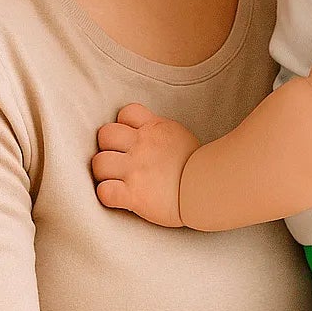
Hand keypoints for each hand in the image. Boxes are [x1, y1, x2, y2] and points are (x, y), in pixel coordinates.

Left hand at [92, 103, 201, 228]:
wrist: (212, 191)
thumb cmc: (198, 167)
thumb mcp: (179, 136)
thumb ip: (158, 131)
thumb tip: (144, 132)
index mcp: (154, 129)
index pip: (125, 113)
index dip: (124, 126)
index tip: (132, 140)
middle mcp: (142, 146)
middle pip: (105, 135)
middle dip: (108, 148)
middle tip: (120, 162)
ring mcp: (136, 171)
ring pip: (99, 163)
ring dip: (104, 173)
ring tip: (117, 181)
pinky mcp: (134, 196)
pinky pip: (104, 192)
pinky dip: (107, 195)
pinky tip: (118, 197)